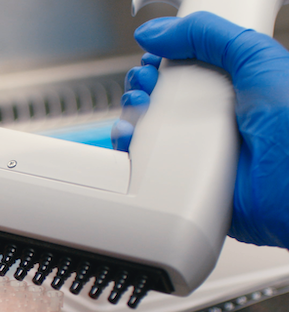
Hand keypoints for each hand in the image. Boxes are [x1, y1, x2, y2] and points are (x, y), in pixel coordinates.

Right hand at [111, 12, 288, 248]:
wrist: (288, 189)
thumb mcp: (256, 58)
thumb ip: (210, 35)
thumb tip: (157, 31)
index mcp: (228, 87)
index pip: (182, 66)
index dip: (161, 59)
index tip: (152, 57)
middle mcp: (208, 117)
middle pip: (157, 95)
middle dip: (141, 85)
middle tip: (144, 85)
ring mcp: (192, 149)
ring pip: (145, 130)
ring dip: (131, 115)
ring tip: (138, 111)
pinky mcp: (179, 179)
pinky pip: (143, 165)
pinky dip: (129, 150)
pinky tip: (132, 139)